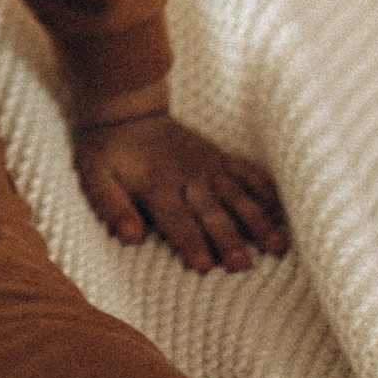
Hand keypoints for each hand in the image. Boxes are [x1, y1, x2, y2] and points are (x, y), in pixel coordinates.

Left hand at [73, 109, 289, 274]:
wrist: (127, 111)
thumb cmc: (107, 153)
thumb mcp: (94, 178)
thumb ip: (112, 207)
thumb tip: (131, 237)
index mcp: (156, 184)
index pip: (175, 218)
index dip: (189, 242)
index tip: (204, 265)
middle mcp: (187, 177)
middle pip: (211, 212)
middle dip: (229, 239)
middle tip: (244, 265)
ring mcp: (208, 166)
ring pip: (238, 195)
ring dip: (258, 220)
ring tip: (277, 245)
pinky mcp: (220, 158)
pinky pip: (249, 173)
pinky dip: (266, 192)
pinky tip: (284, 213)